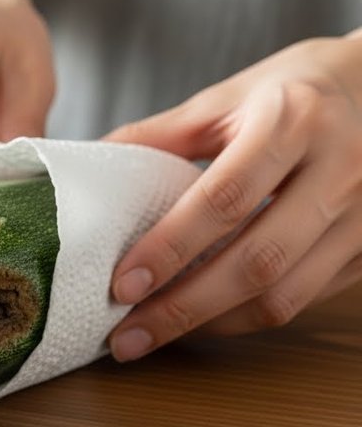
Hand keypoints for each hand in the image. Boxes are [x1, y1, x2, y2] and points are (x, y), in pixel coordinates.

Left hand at [104, 34, 361, 360]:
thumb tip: (89, 168)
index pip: (224, 199)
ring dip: (213, 324)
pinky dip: (248, 317)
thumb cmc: (296, 89)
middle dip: (184, 308)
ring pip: (286, 294)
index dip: (170, 249)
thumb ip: (158, 135)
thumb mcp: (227, 97)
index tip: (122, 285)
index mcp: (294, 122)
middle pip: (257, 261)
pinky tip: (204, 320)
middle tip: (127, 337)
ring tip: (155, 336)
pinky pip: (306, 298)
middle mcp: (341, 170)